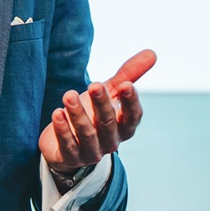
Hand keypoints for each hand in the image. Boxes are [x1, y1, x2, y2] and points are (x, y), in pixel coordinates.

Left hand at [39, 49, 155, 172]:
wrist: (67, 143)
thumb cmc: (93, 114)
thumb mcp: (109, 94)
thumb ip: (128, 75)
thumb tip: (152, 52)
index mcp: (124, 127)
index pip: (133, 117)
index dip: (131, 102)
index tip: (125, 84)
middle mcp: (111, 141)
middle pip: (108, 123)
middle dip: (102, 104)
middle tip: (94, 84)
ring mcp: (91, 152)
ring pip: (87, 134)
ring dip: (78, 115)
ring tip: (68, 95)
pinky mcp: (70, 158)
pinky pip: (68, 145)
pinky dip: (63, 130)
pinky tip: (57, 113)